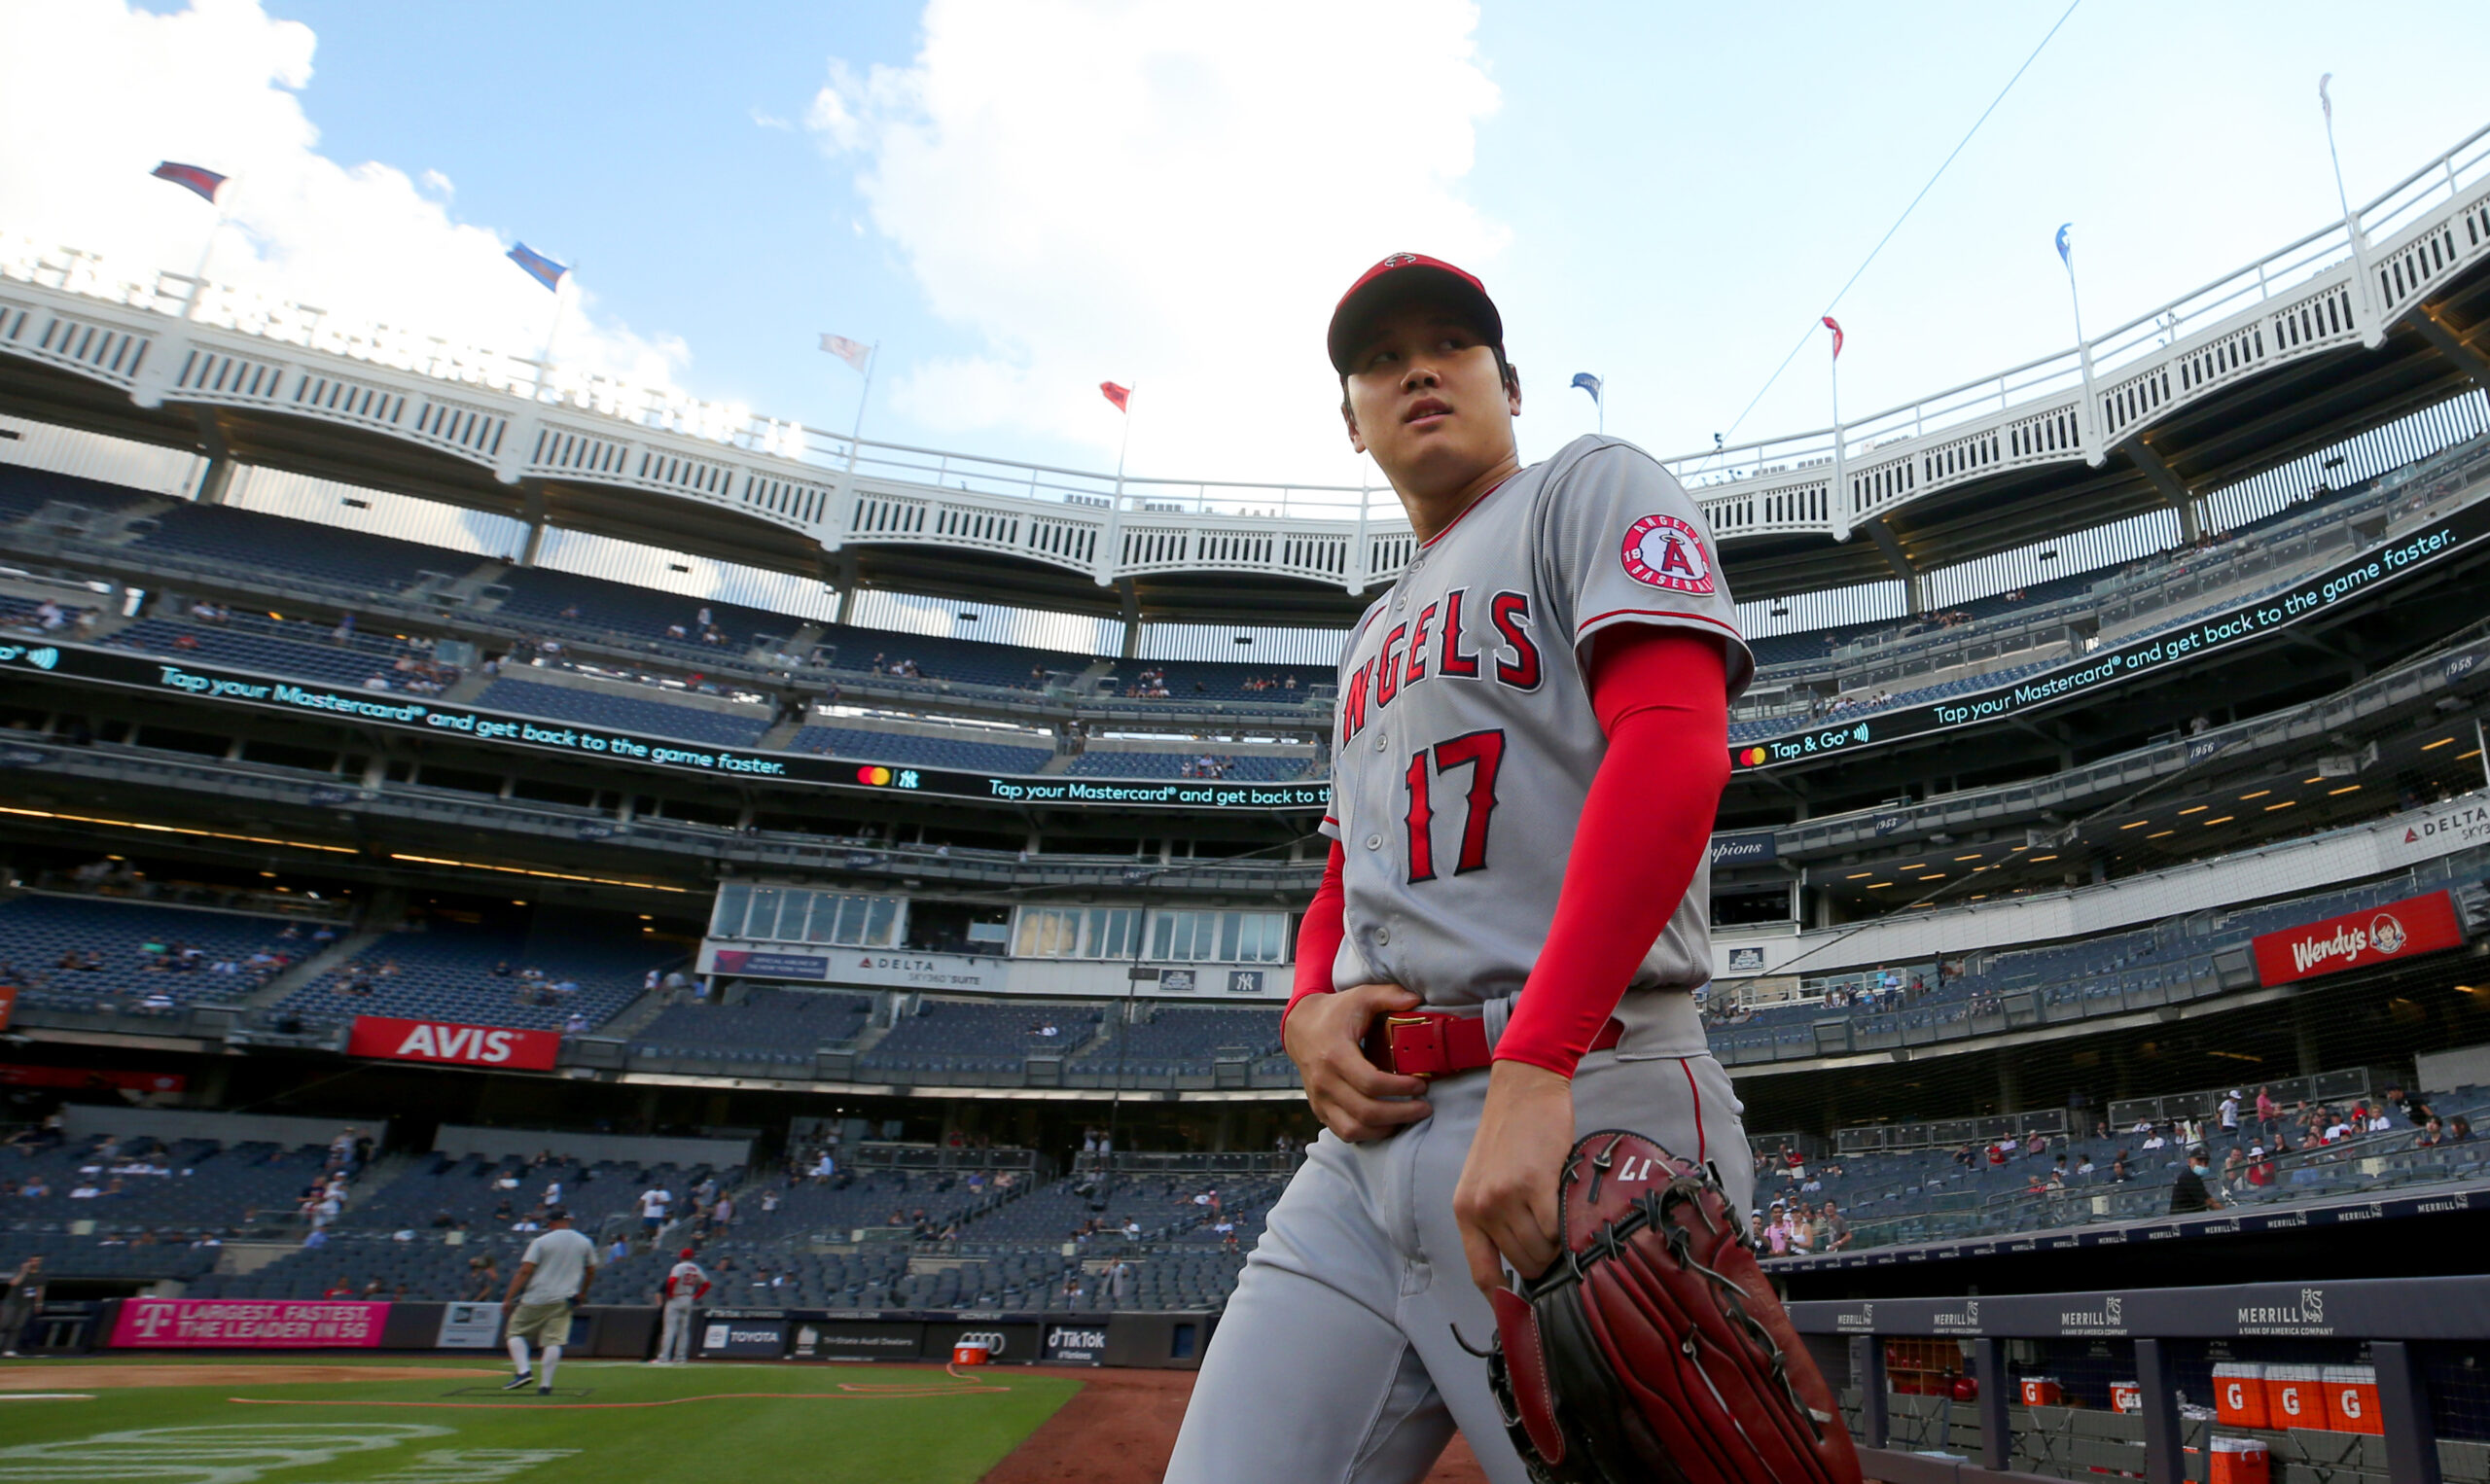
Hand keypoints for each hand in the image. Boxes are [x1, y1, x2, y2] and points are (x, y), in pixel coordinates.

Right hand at [1283, 982, 1431, 1141]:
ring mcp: (1320, 1099)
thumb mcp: (1359, 997)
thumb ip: (1388, 995)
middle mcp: (1324, 1081)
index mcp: (1334, 1054)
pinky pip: (1344, 1133)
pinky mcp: (1320, 1109)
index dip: (1400, 1088)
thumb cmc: (1333, 1014)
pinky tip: (1388, 1124)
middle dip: (1401, 1113)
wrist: (1300, 1028)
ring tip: (1408, 1117)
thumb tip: (1416, 999)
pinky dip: (1368, 1134)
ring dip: (1386, 1128)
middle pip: (1366, 1111)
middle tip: (1424, 1107)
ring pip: (1354, 1129)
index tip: (1420, 1084)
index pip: (1370, 1082)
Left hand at [1453, 1059, 1574, 1299]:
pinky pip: (1556, 1230)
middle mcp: (1480, 1208)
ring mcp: (1504, 1197)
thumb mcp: (1486, 1180)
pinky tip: (1571, 1210)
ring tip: (1565, 1221)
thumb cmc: (1511, 1133)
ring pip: (1541, 1252)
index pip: (1483, 1275)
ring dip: (1559, 1246)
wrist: (1523, 1088)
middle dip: (1545, 1263)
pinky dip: (1569, 1228)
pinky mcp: (1533, 1185)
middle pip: (1521, 1266)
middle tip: (1560, 1243)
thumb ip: (1497, 1220)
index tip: (1525, 1315)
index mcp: (1465, 1211)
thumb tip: (1526, 1264)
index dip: (1506, 1302)